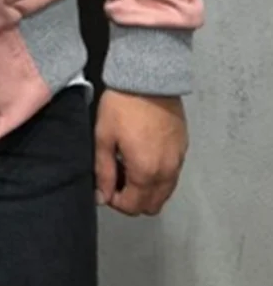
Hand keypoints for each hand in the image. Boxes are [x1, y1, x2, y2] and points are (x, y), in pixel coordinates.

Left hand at [94, 90, 188, 215]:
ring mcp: (179, 161)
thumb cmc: (122, 107)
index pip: (133, 206)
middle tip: (117, 180)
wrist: (149, 78)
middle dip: (133, 200)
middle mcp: (167, 172)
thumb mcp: (104, 138)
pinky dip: (158, 176)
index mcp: (146, 172)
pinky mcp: (184, 148)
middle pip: (152, 205)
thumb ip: (104, 171)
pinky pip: (172, 175)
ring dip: (147, 189)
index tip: (105, 187)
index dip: (115, 202)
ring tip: (129, 167)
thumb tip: (102, 196)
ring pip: (164, 192)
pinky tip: (144, 156)